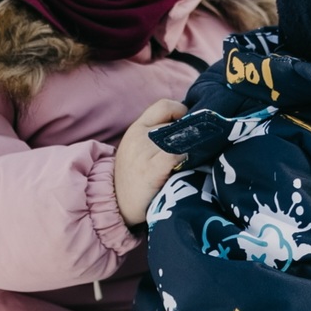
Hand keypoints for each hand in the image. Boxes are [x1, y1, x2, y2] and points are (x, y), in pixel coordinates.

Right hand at [112, 98, 187, 230]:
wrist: (117, 205)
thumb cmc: (134, 178)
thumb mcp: (138, 149)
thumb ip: (156, 134)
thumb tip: (188, 125)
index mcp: (137, 128)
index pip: (164, 105)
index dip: (181, 112)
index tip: (188, 126)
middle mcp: (139, 136)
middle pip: (176, 124)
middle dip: (188, 136)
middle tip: (193, 149)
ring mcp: (144, 151)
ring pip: (179, 139)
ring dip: (190, 149)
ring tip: (189, 161)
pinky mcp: (150, 168)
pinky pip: (176, 155)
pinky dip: (184, 160)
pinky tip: (184, 168)